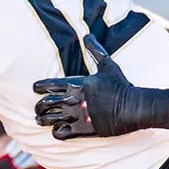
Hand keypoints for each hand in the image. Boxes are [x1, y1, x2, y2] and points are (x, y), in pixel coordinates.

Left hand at [33, 35, 168, 139]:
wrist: (132, 107)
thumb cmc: (120, 85)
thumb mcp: (107, 64)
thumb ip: (95, 50)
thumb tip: (88, 35)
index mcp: (75, 83)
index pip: (47, 85)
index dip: (38, 87)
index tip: (36, 89)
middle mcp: (72, 100)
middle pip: (44, 104)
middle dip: (39, 106)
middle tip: (38, 108)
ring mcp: (76, 116)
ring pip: (48, 120)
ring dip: (42, 120)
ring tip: (40, 120)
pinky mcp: (81, 130)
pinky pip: (60, 133)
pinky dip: (55, 132)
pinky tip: (57, 129)